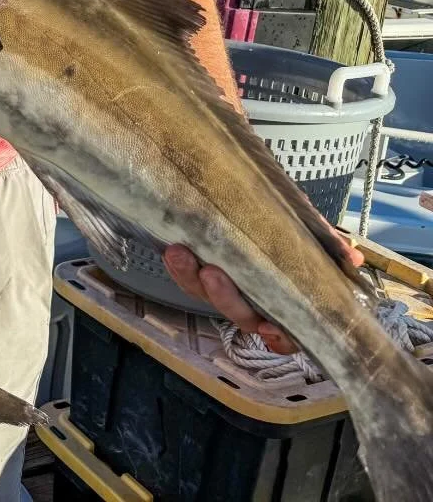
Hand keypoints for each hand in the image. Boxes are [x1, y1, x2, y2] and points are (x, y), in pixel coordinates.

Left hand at [164, 230, 362, 354]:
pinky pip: (184, 277)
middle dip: (226, 297)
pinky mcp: (193, 267)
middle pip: (240, 314)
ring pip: (206, 295)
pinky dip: (178, 267)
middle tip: (212, 273)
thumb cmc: (276, 217)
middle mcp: (251, 297)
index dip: (279, 338)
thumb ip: (324, 241)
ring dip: (191, 277)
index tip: (272, 329)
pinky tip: (173, 250)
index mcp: (281, 296)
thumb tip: (353, 257)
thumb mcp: (301, 224)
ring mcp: (221, 283)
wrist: (231, 188)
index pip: (284, 332)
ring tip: (180, 253)